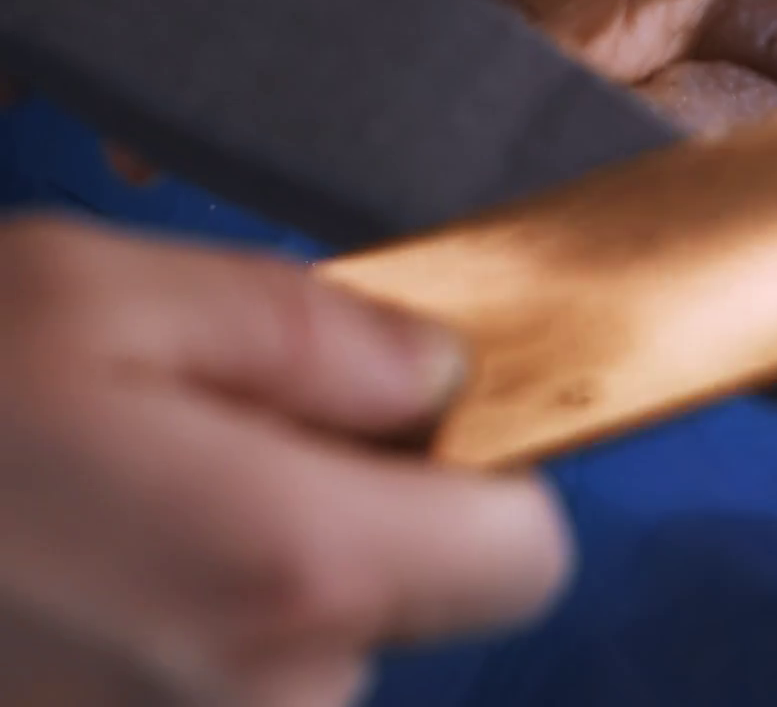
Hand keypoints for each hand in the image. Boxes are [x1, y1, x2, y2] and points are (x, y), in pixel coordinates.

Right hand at [0, 215, 571, 705]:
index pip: (525, 552)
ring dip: (247, 572)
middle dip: (343, 510)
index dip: (477, 470)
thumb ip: (305, 332)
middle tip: (189, 437)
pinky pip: (216, 678)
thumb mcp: (87, 297)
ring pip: (307, 642)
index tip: (385, 411)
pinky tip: (65, 570)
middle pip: (412, 596)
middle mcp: (268, 702)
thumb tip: (433, 371)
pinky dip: (175, 620)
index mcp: (292, 573)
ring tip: (100, 504)